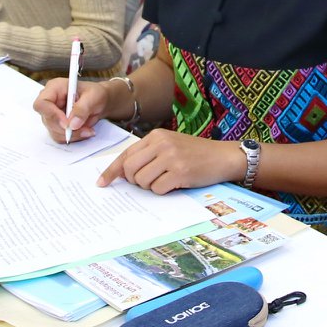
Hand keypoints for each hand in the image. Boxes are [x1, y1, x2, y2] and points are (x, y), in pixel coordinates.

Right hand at [34, 76, 115, 142]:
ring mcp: (51, 114)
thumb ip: (83, 108)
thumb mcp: (94, 96)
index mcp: (54, 88)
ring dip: (72, 134)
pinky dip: (73, 137)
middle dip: (66, 129)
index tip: (67, 124)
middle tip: (84, 129)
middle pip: (47, 120)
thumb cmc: (95, 93)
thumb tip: (73, 124)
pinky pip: (60, 136)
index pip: (42, 103)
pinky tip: (84, 131)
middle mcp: (50, 101)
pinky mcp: (56, 125)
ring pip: (53, 131)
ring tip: (88, 129)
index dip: (52, 115)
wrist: (99, 101)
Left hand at [98, 129, 243, 192]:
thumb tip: (123, 172)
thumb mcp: (170, 146)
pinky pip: (158, 189)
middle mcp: (161, 144)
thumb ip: (149, 154)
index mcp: (156, 136)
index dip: (112, 170)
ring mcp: (171, 157)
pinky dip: (163, 191)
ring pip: (142, 181)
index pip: (126, 154)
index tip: (102, 183)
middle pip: (130, 169)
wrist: (224, 156)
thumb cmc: (196, 153)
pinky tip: (175, 184)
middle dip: (135, 181)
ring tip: (166, 180)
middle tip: (149, 181)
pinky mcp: (180, 172)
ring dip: (151, 187)